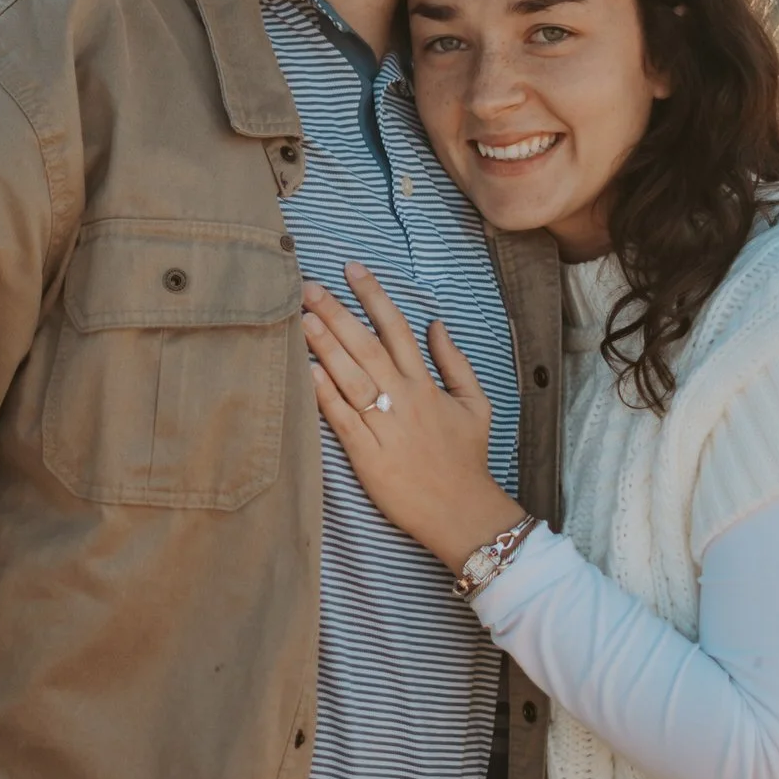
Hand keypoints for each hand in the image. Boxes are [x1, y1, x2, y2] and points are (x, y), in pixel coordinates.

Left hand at [303, 264, 524, 574]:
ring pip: (351, 377)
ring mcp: (385, 426)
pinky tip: (307, 371)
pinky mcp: (367, 455)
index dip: (373, 296)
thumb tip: (437, 325)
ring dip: (325, 346)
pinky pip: (343, 419)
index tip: (351, 269)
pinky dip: (325, 395)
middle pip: (366, 346)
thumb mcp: (476, 404)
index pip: (396, 329)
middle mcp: (404, 398)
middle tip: (308, 286)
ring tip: (302, 318)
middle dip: (337, 312)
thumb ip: (455, 362)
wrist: (461, 510)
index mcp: (426, 384)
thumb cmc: (467, 458)